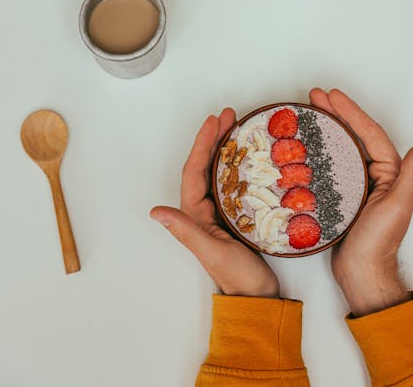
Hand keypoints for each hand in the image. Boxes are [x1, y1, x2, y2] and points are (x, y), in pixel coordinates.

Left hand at [150, 108, 279, 297]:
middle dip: (215, 137)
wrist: (258, 298)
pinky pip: (235, 181)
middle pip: (206, 164)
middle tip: (230, 115)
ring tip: (238, 126)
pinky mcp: (238, 214)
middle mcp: (203, 209)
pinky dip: (240, 164)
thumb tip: (155, 211)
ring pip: (220, 170)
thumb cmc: (236, 277)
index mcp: (193, 214)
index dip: (203, 143)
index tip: (214, 121)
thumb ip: (185, 230)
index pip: (195, 170)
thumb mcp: (210, 252)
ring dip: (227, 147)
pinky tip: (250, 154)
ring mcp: (221, 211)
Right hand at [310, 88, 412, 316]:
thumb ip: (411, 174)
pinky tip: (305, 145)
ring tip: (309, 111)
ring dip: (327, 127)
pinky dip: (319, 150)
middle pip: (355, 134)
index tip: (331, 96)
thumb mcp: (397, 206)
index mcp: (391, 172)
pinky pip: (331, 164)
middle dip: (336, 112)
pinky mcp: (342, 194)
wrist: (361, 273)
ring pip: (342, 146)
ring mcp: (358, 183)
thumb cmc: (378, 244)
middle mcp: (375, 174)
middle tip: (314, 96)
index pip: (369, 133)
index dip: (351, 111)